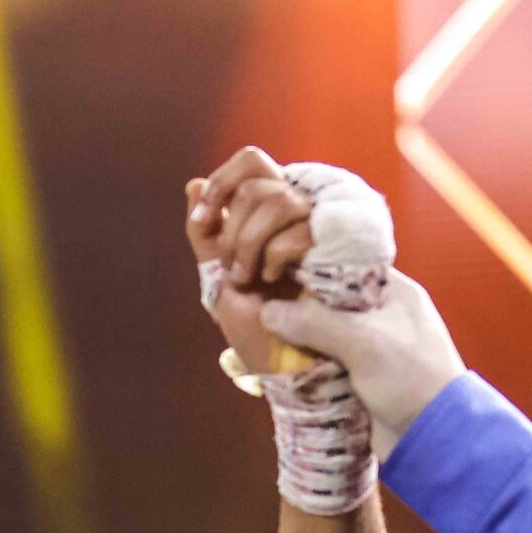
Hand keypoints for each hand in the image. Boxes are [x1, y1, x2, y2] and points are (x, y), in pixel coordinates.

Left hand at [186, 146, 315, 374]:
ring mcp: (318, 229)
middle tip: (232, 269)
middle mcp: (296, 215)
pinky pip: (300, 228)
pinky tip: (277, 280)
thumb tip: (194, 183)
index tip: (202, 219)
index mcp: (269, 216)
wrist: (289, 369)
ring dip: (249, 242)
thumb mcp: (219, 280)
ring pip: (277, 198)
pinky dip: (276, 255)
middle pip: (258, 181)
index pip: (251, 163)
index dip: (223, 182)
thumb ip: (206, 235)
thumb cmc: (259, 332)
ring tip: (251, 277)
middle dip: (232, 228)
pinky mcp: (338, 248)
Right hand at [258, 269, 465, 450]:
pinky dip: (304, 365)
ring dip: (297, 339)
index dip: (310, 267)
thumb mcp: (364, 342)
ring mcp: (370, 348)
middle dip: (297, 306)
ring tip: (260, 334)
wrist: (434, 437)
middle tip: (259, 303)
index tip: (273, 271)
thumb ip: (315, 323)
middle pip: (329, 302)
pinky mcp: (359, 378)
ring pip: (323, 335)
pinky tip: (277, 363)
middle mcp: (381, 315)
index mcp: (393, 292)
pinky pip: (323, 364)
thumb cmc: (410, 377)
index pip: (345, 267)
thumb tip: (268, 311)